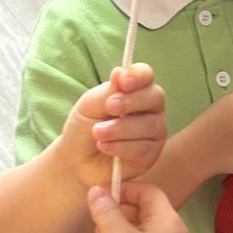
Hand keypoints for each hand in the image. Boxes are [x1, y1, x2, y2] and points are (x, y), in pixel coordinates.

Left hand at [64, 62, 166, 184]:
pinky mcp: (151, 155)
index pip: (146, 75)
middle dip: (131, 101)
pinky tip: (104, 146)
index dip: (138, 76)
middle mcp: (151, 109)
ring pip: (149, 125)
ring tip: (97, 133)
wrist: (77, 159)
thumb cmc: (85, 126)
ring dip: (120, 128)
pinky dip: (121, 147)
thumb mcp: (90, 105)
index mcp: (136, 90)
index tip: (122, 82)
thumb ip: (108, 91)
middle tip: (109, 107)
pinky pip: (143, 148)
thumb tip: (120, 72)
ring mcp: (154, 132)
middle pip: (155, 97)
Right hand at [86, 181, 191, 232]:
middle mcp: (173, 231)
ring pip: (140, 231)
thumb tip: (95, 190)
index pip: (147, 191)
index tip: (102, 199)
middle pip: (143, 210)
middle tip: (98, 226)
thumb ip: (106, 213)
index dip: (124, 190)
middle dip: (117, 215)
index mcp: (168, 219)